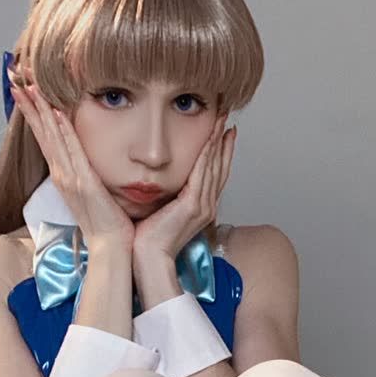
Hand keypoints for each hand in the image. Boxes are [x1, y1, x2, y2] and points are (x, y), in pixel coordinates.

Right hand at [11, 65, 135, 256]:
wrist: (112, 248)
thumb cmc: (108, 224)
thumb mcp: (94, 194)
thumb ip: (88, 175)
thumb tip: (87, 162)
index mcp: (64, 176)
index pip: (45, 139)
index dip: (34, 115)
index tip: (25, 93)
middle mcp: (62, 175)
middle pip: (41, 133)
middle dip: (29, 106)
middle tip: (16, 81)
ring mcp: (70, 179)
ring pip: (51, 138)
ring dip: (40, 111)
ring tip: (29, 88)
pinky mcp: (84, 183)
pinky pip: (72, 152)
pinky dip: (63, 132)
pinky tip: (56, 113)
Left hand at [131, 114, 236, 265]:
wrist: (149, 257)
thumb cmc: (149, 238)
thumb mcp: (162, 211)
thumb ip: (167, 195)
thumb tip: (161, 180)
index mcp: (201, 207)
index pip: (215, 174)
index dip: (221, 152)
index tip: (223, 133)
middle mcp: (206, 205)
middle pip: (221, 167)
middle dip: (224, 142)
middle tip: (227, 119)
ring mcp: (202, 206)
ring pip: (214, 167)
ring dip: (218, 142)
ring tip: (222, 122)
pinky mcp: (193, 205)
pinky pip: (203, 173)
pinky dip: (208, 154)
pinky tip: (210, 139)